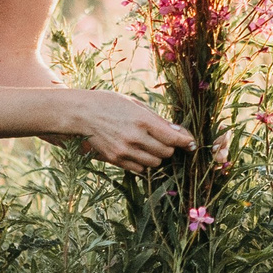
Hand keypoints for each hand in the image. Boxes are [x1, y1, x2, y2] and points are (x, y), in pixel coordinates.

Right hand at [66, 90, 193, 171]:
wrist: (81, 114)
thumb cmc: (109, 103)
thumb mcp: (135, 104)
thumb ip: (157, 119)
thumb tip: (178, 132)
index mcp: (143, 120)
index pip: (173, 138)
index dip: (186, 142)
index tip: (191, 144)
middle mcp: (135, 138)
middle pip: (166, 153)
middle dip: (169, 148)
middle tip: (164, 141)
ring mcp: (125, 151)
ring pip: (154, 163)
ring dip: (157, 157)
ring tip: (149, 146)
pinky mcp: (116, 160)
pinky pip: (139, 169)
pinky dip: (143, 163)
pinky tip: (138, 152)